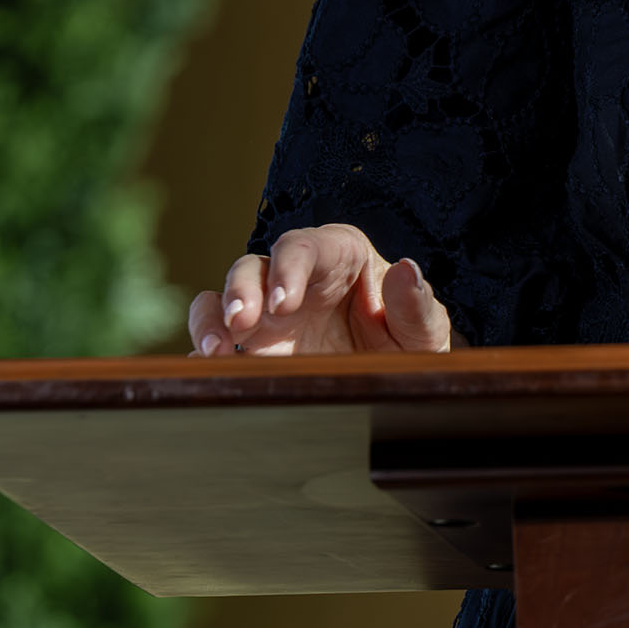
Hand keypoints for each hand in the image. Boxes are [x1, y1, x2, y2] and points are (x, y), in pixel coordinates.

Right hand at [185, 224, 452, 356]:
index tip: (284, 302)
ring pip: (223, 298)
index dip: (289, 268)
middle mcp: (296, 278)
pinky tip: (208, 372)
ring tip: (215, 349)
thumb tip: (406, 269)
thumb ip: (416, 304)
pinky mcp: (253, 347)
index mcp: (339, 255)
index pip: (305, 246)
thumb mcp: (424, 329)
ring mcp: (269, 314)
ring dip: (212, 317)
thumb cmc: (409, 341)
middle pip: (255, 267)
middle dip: (242, 290)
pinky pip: (216, 341)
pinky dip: (204, 354)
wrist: (394, 380)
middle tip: (240, 323)